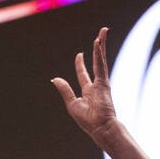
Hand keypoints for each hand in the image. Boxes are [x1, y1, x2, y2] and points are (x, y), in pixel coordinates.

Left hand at [52, 28, 118, 142]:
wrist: (99, 127)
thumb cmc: (87, 120)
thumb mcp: (71, 103)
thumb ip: (65, 89)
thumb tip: (55, 79)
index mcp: (88, 91)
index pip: (84, 74)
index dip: (80, 64)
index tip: (79, 54)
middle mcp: (96, 85)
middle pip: (96, 62)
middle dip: (97, 49)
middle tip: (100, 36)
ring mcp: (102, 82)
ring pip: (100, 60)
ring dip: (101, 45)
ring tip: (103, 31)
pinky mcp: (104, 82)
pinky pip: (100, 64)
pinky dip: (99, 53)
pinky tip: (98, 42)